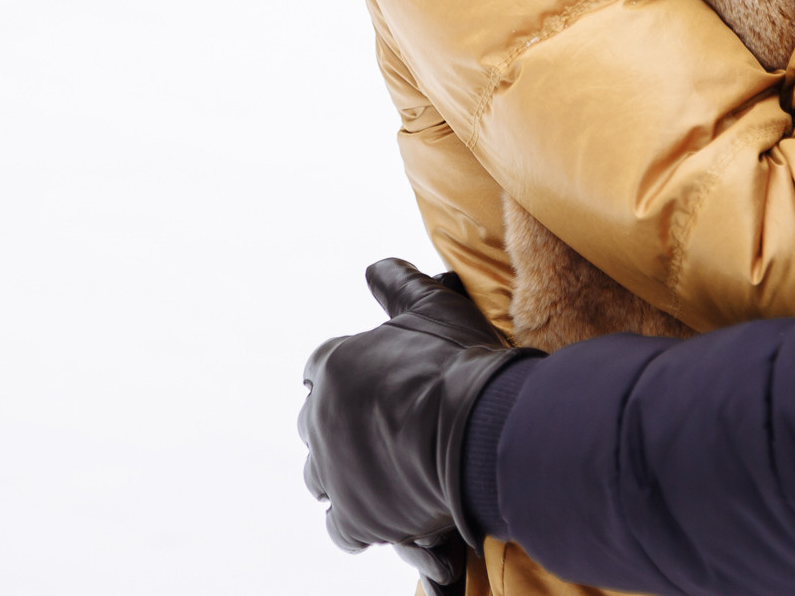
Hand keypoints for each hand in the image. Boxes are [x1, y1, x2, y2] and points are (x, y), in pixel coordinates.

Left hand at [300, 259, 537, 571]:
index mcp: (332, 366)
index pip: (321, 369)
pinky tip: (389, 515)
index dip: (348, 377)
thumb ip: (398, 285)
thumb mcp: (432, 309)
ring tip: (385, 472)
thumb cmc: (458, 365)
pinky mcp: (353, 517)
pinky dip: (361, 523)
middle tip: (387, 430)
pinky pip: (342, 528)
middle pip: (315, 424)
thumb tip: (374, 266)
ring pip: (321, 476)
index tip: (373, 385)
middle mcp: (319, 418)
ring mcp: (333, 470)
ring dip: (346, 474)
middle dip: (342, 427)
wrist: (479, 431)